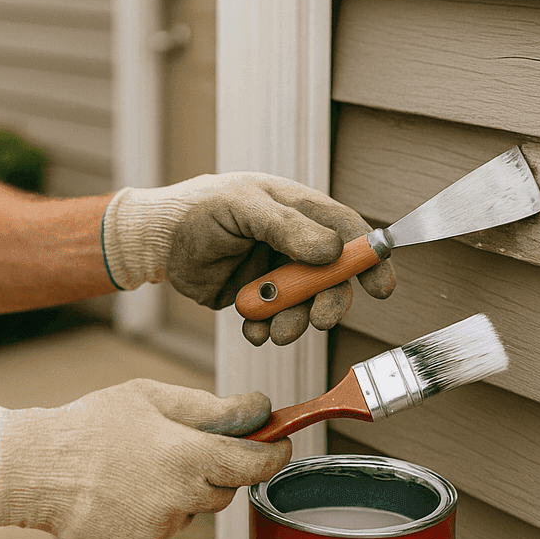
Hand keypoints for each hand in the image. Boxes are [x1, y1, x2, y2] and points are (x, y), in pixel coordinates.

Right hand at [0, 379, 290, 538]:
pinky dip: (152, 511)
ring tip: (138, 467)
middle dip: (215, 468)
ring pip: (192, 509)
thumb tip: (259, 407)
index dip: (274, 452)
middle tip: (182, 445)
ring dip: (181, 490)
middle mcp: (182, 498)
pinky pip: (162, 527)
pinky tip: (122, 491)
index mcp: (190, 456)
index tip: (279, 442)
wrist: (36, 469)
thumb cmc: (93, 424)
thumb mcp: (152, 398)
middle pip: (224, 488)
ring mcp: (160, 528)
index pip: (256, 464)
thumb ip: (212, 407)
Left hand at [101, 173, 396, 344]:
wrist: (159, 240)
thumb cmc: (201, 209)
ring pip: (304, 306)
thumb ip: (286, 228)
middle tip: (319, 321)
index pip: (350, 232)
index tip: (380, 287)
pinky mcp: (256, 300)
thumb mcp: (243, 207)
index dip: (370, 259)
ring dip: (295, 322)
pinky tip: (252, 330)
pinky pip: (273, 323)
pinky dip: (267, 332)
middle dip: (329, 302)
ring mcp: (277, 274)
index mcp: (300, 212)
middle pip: (333, 279)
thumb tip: (333, 251)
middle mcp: (296, 245)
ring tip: (274, 329)